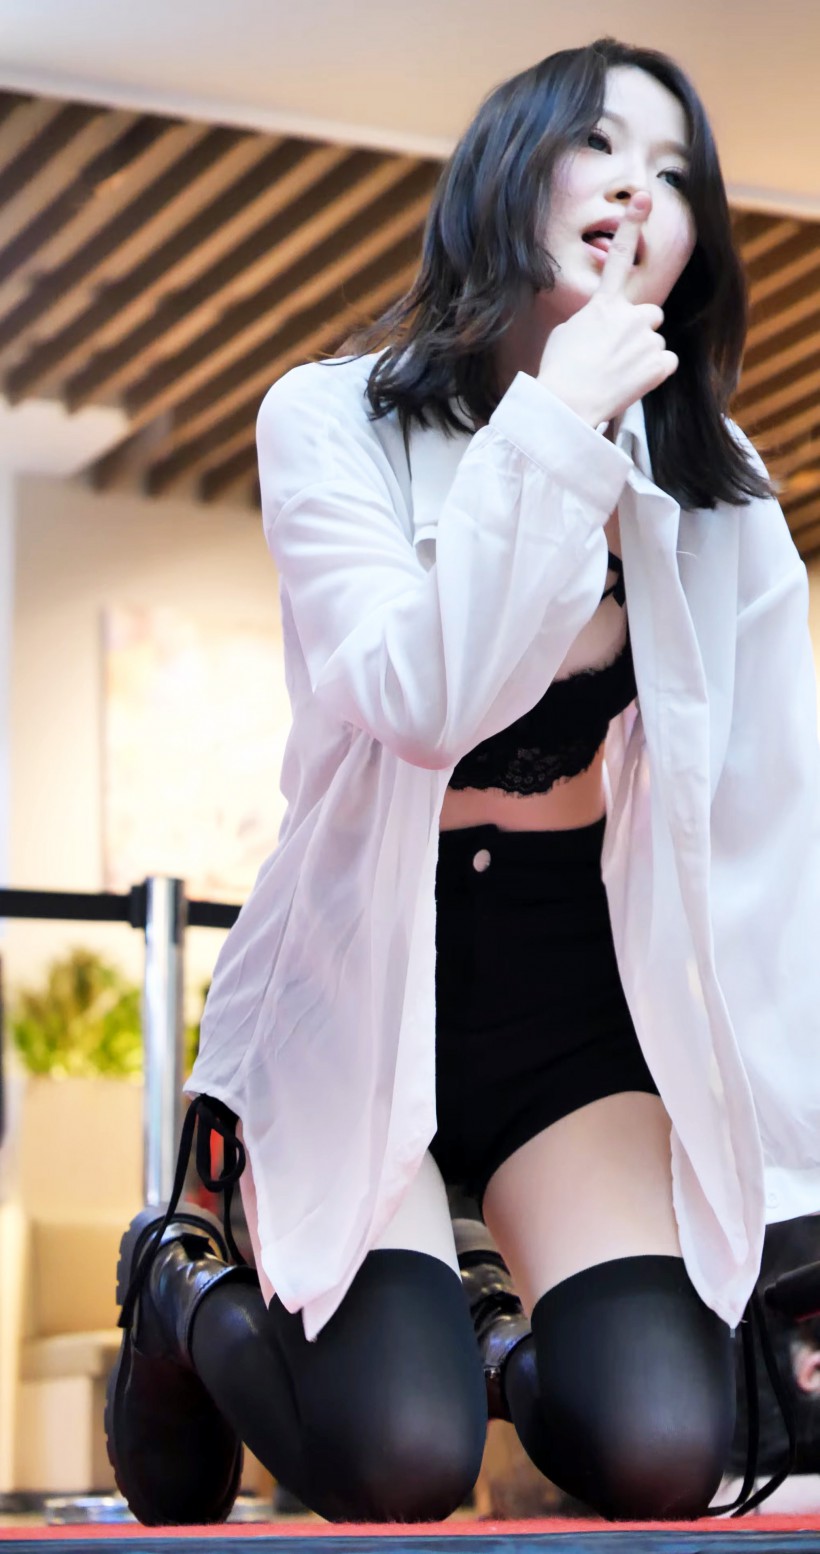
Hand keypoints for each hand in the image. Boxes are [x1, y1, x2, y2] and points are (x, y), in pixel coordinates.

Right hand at [536, 191, 678, 426]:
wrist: (568, 405)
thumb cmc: (559, 372)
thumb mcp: (565, 335)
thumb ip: (592, 321)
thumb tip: (604, 327)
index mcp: (603, 306)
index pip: (619, 257)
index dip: (631, 225)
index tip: (643, 198)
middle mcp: (630, 315)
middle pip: (650, 314)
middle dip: (640, 329)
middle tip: (618, 353)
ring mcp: (647, 339)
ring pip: (654, 342)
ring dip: (642, 356)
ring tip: (617, 375)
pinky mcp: (660, 364)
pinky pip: (666, 363)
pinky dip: (653, 374)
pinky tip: (631, 384)